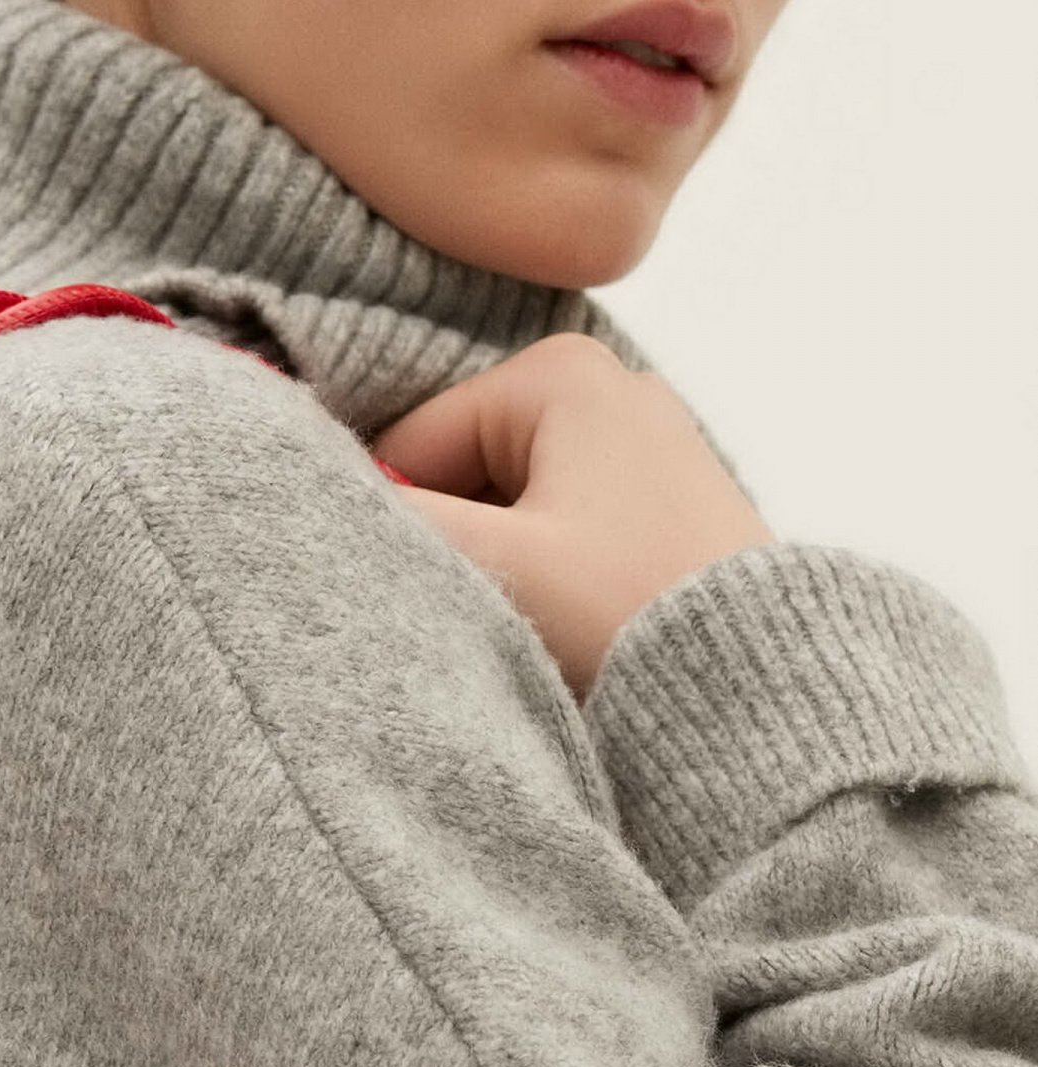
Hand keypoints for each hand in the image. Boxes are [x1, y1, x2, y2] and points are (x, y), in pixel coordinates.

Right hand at [369, 334, 774, 699]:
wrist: (759, 693)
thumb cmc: (625, 618)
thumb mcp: (491, 566)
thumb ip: (393, 523)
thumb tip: (306, 493)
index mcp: (557, 373)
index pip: (410, 445)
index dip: (390, 527)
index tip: (405, 597)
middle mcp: (608, 388)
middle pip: (461, 474)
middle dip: (452, 548)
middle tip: (472, 622)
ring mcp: (643, 447)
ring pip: (509, 512)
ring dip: (495, 574)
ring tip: (524, 635)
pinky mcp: (666, 509)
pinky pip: (563, 536)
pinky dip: (545, 584)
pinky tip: (562, 635)